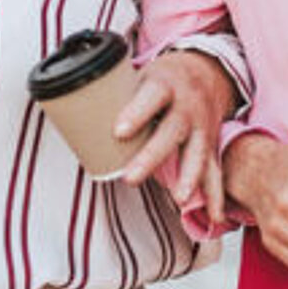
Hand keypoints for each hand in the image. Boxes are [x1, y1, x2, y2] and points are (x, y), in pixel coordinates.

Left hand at [112, 50, 233, 219]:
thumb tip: (72, 114)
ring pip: (197, 153)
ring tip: (179, 199)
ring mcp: (202, 127)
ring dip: (189, 177)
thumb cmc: (163, 79)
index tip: (118, 132)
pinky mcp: (210, 145)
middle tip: (130, 178)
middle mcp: (187, 106)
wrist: (207, 72)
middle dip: (152, 156)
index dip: (136, 113)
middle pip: (172, 131)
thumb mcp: (141, 75)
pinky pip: (215, 172)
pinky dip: (215, 196)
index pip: (151, 96)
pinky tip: (214, 216)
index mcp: (165, 85)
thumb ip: (116, 95)